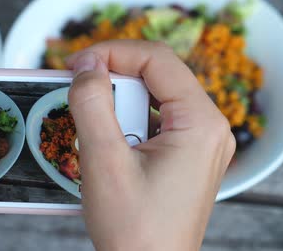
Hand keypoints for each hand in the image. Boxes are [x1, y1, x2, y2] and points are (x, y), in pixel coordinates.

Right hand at [67, 41, 234, 250]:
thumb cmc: (134, 230)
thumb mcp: (104, 161)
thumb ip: (91, 104)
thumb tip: (86, 65)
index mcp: (200, 123)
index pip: (157, 59)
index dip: (112, 52)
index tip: (75, 64)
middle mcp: (208, 128)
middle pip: (157, 75)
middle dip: (113, 76)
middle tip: (75, 88)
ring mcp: (199, 143)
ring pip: (153, 97)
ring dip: (116, 101)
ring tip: (91, 124)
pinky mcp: (184, 156)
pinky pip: (153, 120)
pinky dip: (124, 120)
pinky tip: (106, 139)